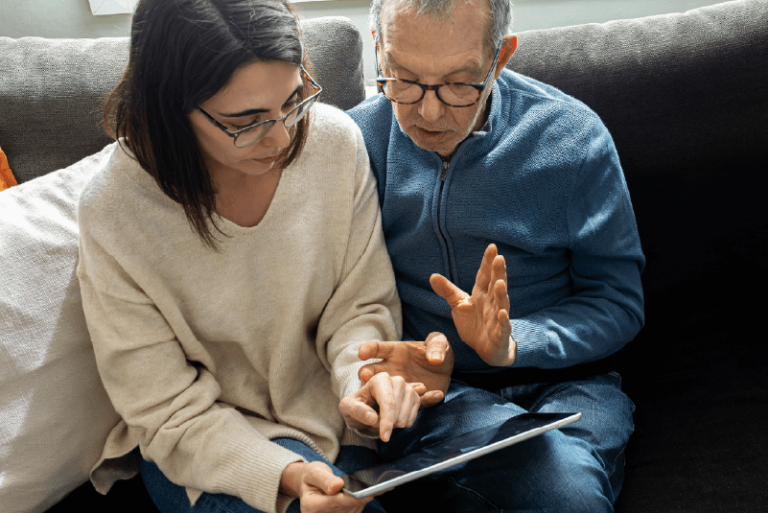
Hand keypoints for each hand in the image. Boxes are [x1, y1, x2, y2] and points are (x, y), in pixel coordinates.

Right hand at [280, 460, 373, 512]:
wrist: (309, 485)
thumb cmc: (312, 477)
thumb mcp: (314, 472)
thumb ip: (325, 479)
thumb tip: (338, 485)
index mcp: (310, 505)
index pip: (334, 503)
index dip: (352, 499)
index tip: (368, 495)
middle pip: (344, 509)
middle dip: (357, 499)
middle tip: (370, 488)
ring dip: (359, 503)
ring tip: (362, 492)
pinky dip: (358, 506)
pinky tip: (359, 498)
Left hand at [338, 372, 423, 441]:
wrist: (368, 407)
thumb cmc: (357, 406)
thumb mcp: (347, 407)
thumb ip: (356, 410)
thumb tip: (373, 417)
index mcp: (380, 379)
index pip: (388, 403)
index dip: (387, 421)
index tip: (385, 437)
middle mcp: (398, 380)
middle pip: (397, 412)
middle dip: (385, 424)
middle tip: (374, 421)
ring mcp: (409, 389)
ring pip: (404, 418)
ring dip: (392, 426)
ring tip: (382, 418)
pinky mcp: (416, 399)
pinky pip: (411, 421)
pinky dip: (400, 425)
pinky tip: (392, 418)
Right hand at [358, 332, 453, 406]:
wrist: (446, 371)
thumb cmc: (438, 352)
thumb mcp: (440, 343)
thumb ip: (438, 345)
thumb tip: (434, 359)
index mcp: (395, 352)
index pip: (377, 348)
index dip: (368, 349)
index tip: (362, 353)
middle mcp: (392, 370)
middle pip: (372, 372)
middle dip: (366, 374)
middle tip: (365, 377)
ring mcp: (400, 387)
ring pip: (385, 393)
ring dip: (385, 397)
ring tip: (389, 400)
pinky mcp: (413, 400)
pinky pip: (415, 403)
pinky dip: (423, 403)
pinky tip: (436, 396)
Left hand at [429, 243, 516, 366]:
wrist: (484, 347)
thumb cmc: (474, 323)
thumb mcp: (458, 304)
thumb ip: (447, 290)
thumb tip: (432, 275)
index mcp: (482, 294)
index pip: (484, 276)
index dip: (488, 262)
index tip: (492, 247)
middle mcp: (492, 303)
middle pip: (495, 286)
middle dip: (498, 273)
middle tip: (500, 258)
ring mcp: (498, 319)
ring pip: (501, 304)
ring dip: (502, 294)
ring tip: (501, 282)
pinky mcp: (499, 335)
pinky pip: (503, 327)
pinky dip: (503, 321)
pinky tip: (502, 313)